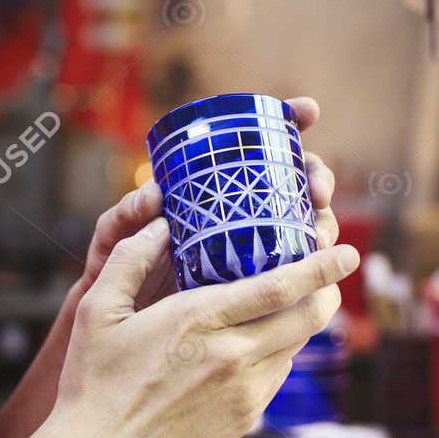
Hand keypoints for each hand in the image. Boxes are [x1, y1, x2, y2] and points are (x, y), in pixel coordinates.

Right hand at [40, 218, 359, 437]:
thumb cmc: (92, 382)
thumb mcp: (97, 308)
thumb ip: (130, 258)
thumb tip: (161, 224)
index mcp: (200, 319)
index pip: (281, 286)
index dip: (321, 266)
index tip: (346, 251)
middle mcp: (233, 355)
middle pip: (307, 318)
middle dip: (327, 291)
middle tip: (332, 274)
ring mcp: (243, 393)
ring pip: (294, 348)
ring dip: (299, 324)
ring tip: (289, 306)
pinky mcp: (243, 421)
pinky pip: (274, 379)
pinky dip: (275, 356)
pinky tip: (253, 349)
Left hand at [75, 96, 341, 311]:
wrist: (120, 327)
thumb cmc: (115, 272)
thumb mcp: (114, 240)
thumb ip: (126, 216)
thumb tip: (155, 194)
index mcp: (206, 187)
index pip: (254, 145)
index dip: (288, 121)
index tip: (309, 110)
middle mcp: (237, 211)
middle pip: (294, 180)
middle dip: (318, 177)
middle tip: (317, 192)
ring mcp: (252, 246)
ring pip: (305, 223)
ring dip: (324, 221)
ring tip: (320, 233)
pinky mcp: (257, 285)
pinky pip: (295, 272)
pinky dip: (314, 268)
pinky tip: (320, 272)